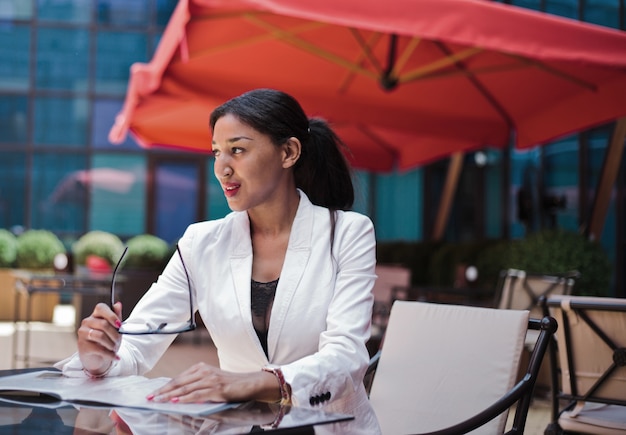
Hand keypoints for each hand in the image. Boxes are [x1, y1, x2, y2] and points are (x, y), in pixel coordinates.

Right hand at [77, 302, 122, 375]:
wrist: (98, 358)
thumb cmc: (107, 341)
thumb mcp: (115, 329)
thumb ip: (117, 317)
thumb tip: (118, 304)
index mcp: (96, 315)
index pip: (101, 308)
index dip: (111, 315)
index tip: (119, 325)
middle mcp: (87, 322)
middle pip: (104, 324)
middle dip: (115, 334)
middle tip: (119, 341)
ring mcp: (83, 333)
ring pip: (100, 336)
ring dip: (112, 344)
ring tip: (115, 348)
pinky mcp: (82, 345)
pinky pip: (98, 348)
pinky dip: (109, 354)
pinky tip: (114, 356)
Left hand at [147, 362, 280, 403]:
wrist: (250, 383)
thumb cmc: (230, 384)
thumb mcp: (211, 380)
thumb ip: (196, 384)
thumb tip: (178, 394)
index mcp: (200, 368)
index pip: (178, 378)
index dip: (164, 386)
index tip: (153, 394)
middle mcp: (204, 371)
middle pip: (179, 382)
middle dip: (163, 391)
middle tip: (150, 398)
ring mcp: (210, 380)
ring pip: (185, 389)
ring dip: (170, 396)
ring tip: (158, 401)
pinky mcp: (217, 389)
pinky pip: (197, 394)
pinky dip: (185, 399)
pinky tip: (177, 402)